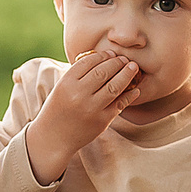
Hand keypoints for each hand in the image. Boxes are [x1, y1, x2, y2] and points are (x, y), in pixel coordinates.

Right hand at [25, 50, 142, 184]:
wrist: (54, 137)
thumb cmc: (59, 109)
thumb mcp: (62, 88)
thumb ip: (78, 74)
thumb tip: (104, 58)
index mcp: (66, 83)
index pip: (89, 62)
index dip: (103, 55)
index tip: (111, 53)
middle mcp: (79, 94)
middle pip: (103, 71)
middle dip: (117, 62)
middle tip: (124, 59)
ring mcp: (91, 108)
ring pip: (115, 86)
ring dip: (126, 74)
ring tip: (132, 67)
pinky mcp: (102, 120)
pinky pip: (120, 104)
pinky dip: (130, 95)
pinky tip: (136, 89)